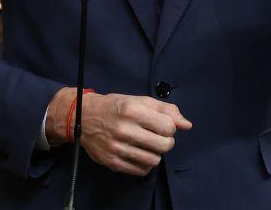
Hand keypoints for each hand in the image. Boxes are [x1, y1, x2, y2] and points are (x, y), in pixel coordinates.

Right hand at [47, 89, 191, 175]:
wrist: (84, 117)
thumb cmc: (116, 107)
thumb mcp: (140, 100)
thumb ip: (166, 110)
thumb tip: (187, 125)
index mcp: (133, 110)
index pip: (168, 127)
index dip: (170, 127)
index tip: (162, 125)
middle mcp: (124, 130)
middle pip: (164, 146)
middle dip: (166, 142)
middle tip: (158, 137)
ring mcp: (117, 148)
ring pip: (154, 161)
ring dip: (155, 153)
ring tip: (147, 145)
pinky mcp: (112, 162)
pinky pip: (141, 170)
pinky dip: (144, 164)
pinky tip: (138, 153)